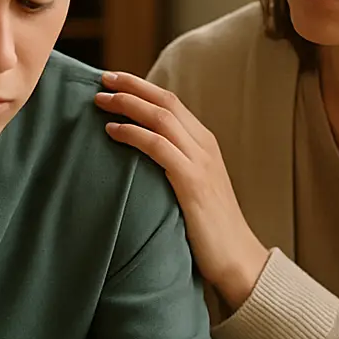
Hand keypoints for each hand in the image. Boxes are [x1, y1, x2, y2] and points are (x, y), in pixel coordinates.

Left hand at [96, 72, 270, 308]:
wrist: (238, 260)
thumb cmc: (210, 230)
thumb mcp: (193, 190)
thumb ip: (174, 167)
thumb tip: (140, 159)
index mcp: (206, 145)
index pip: (172, 103)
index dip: (143, 88)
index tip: (115, 81)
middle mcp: (206, 146)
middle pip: (166, 101)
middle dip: (132, 86)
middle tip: (102, 78)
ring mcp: (201, 162)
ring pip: (161, 118)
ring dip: (128, 104)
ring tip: (101, 100)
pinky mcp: (193, 182)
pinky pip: (158, 147)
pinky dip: (133, 134)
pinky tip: (112, 131)